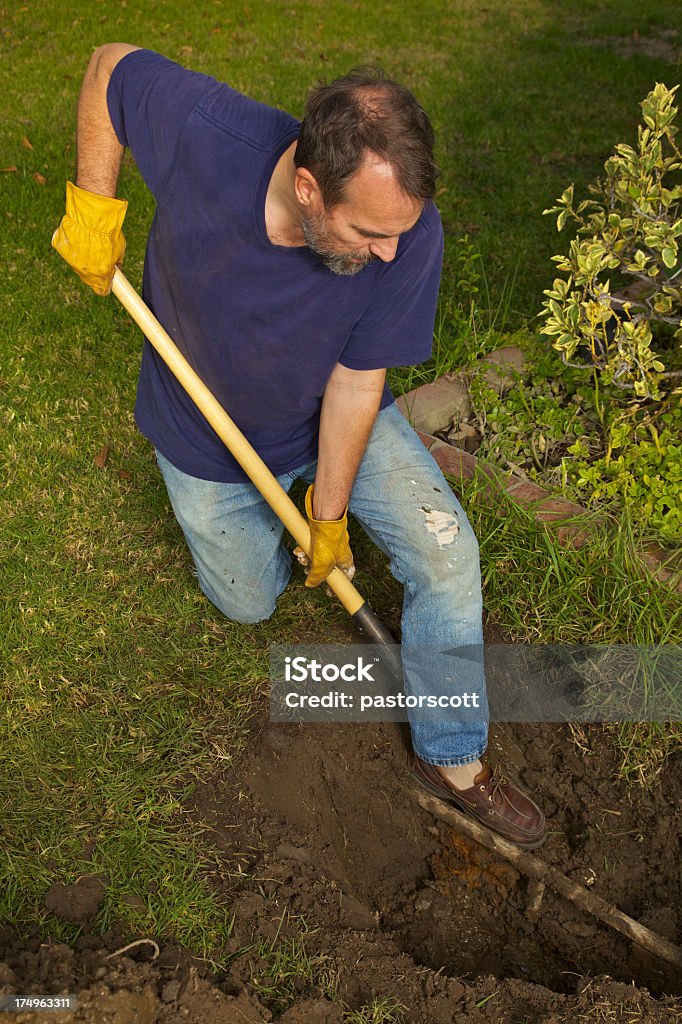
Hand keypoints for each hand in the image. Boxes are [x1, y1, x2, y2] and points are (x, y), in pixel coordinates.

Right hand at [52, 181, 127, 295]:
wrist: (93, 215)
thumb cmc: (109, 231)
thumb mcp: (120, 249)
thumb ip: (117, 263)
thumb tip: (117, 268)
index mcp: (100, 274)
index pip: (101, 290)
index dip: (105, 286)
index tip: (107, 281)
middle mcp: (84, 270)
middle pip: (88, 278)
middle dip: (94, 272)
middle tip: (98, 258)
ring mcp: (70, 259)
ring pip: (77, 265)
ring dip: (82, 258)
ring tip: (89, 243)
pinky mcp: (60, 247)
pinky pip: (67, 250)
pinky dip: (72, 246)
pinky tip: (78, 237)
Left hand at [294, 485, 354, 588]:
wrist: (324, 515)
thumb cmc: (328, 539)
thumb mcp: (322, 564)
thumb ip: (316, 577)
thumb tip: (310, 584)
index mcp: (345, 561)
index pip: (345, 578)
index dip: (337, 586)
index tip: (329, 593)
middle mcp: (338, 553)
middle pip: (326, 568)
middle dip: (314, 570)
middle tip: (308, 569)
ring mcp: (329, 544)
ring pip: (316, 558)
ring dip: (307, 559)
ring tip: (301, 557)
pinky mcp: (320, 537)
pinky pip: (311, 548)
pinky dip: (304, 550)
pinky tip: (299, 550)